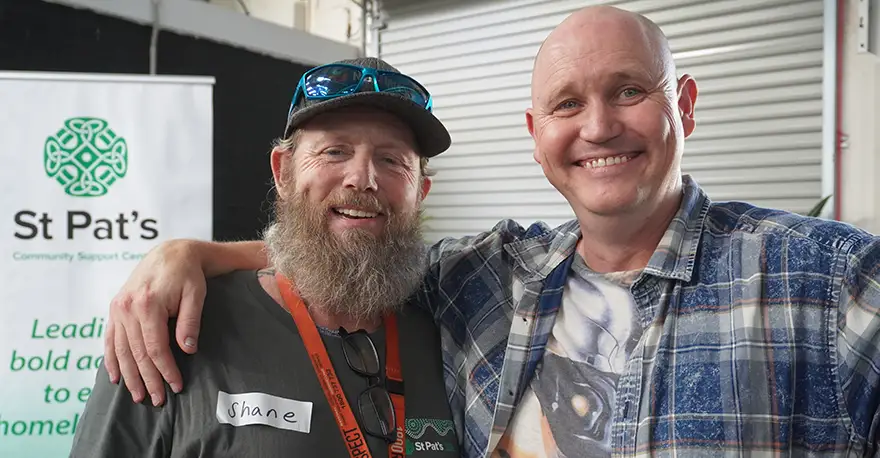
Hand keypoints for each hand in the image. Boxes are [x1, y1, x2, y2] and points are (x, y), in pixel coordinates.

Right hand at [105, 240, 206, 405]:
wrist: (171, 253)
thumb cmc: (188, 274)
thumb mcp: (196, 294)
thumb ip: (190, 321)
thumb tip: (187, 350)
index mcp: (148, 304)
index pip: (155, 347)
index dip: (166, 370)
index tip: (176, 386)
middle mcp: (127, 307)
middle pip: (137, 353)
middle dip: (148, 379)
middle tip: (158, 400)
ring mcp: (118, 308)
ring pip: (121, 350)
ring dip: (129, 376)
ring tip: (138, 396)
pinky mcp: (115, 308)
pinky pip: (109, 339)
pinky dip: (111, 360)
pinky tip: (115, 377)